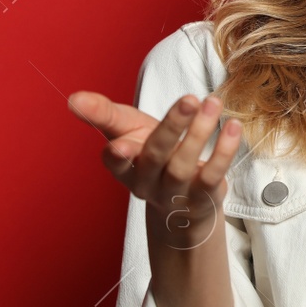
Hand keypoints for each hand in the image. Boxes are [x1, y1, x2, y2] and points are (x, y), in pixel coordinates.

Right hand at [67, 90, 241, 249]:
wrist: (180, 207)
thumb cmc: (151, 156)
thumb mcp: (126, 131)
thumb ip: (103, 114)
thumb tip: (73, 99)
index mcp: (125, 167)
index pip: (116, 162)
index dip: (118, 156)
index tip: (120, 145)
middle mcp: (148, 183)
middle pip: (156, 156)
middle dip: (171, 127)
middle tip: (189, 99)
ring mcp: (176, 193)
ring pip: (184, 165)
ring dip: (200, 133)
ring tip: (213, 102)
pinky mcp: (203, 197)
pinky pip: (213, 175)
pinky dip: (224, 151)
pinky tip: (231, 126)